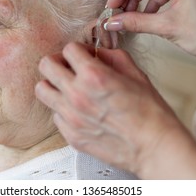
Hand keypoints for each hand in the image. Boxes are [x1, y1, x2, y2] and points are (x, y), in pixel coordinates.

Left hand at [35, 42, 193, 177]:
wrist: (153, 146)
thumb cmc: (149, 113)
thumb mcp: (136, 74)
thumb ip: (112, 57)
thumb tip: (97, 53)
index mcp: (93, 75)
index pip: (67, 49)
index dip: (78, 49)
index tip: (83, 55)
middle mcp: (76, 94)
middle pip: (46, 66)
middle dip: (58, 62)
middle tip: (69, 67)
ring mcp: (70, 116)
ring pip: (42, 90)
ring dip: (54, 85)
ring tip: (68, 88)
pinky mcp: (70, 135)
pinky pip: (55, 115)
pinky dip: (63, 109)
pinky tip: (78, 110)